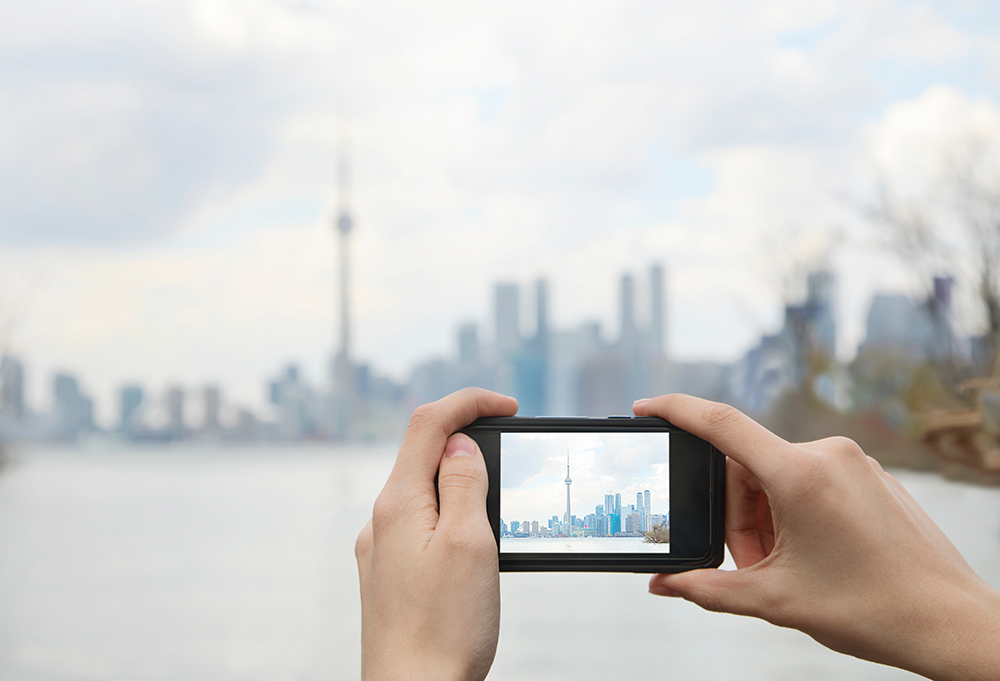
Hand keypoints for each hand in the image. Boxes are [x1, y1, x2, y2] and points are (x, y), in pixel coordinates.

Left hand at [356, 388, 516, 680]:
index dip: (470, 402)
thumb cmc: (444, 629)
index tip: (509, 407)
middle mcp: (382, 521)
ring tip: (498, 501)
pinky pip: (420, 523)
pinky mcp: (390, 574)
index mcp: (399, 503)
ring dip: (459, 479)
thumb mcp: (470, 543)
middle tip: (510, 451)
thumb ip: (464, 483)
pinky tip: (472, 540)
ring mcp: (382, 548)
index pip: (428, 423)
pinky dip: (449, 513)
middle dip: (467, 439)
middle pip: (422, 453)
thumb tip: (458, 443)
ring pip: (423, 490)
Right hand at [635, 394, 999, 680]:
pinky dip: (794, 514)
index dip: (675, 410)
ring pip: (778, 477)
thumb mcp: (775, 601)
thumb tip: (662, 584)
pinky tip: (812, 556)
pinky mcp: (869, 476)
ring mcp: (853, 462)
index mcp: (800, 475)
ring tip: (786, 570)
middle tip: (753, 567)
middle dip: (737, 517)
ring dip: (766, 519)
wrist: (951, 624)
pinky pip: (809, 480)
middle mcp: (827, 454)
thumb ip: (708, 588)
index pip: (721, 424)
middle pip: (747, 468)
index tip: (645, 408)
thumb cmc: (873, 610)